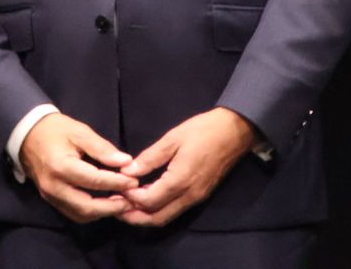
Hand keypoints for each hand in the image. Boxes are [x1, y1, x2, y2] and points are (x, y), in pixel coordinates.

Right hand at [18, 112, 136, 222]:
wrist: (27, 134)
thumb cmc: (55, 130)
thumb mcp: (80, 132)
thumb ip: (102, 148)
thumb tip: (126, 162)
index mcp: (61, 166)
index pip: (94, 181)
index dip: (117, 183)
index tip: (134, 181)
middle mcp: (54, 186)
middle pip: (87, 206)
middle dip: (112, 207)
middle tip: (131, 201)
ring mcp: (50, 196)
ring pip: (81, 214)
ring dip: (102, 212)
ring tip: (121, 204)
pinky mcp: (50, 200)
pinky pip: (73, 213)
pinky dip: (91, 212)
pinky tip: (104, 204)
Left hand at [117, 107, 254, 226]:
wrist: (235, 132)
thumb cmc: (203, 131)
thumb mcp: (172, 138)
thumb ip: (150, 158)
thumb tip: (127, 171)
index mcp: (180, 181)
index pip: (149, 201)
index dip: (130, 198)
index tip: (116, 188)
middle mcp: (189, 196)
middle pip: (157, 218)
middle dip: (134, 217)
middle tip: (115, 208)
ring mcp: (196, 198)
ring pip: (166, 218)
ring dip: (145, 217)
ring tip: (126, 207)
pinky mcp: (200, 196)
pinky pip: (175, 211)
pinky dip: (158, 211)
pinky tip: (146, 201)